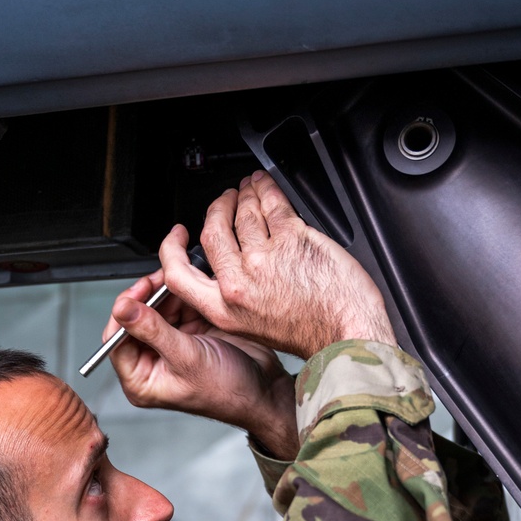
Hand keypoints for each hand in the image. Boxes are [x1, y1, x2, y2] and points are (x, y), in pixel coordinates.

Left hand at [104, 271, 298, 459]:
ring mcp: (172, 346)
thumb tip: (122, 309)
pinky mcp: (191, 332)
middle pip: (137, 319)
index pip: (116, 340)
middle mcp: (153, 363)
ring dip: (169, 291)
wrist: (265, 390)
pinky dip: (186, 293)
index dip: (125, 312)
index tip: (138, 291)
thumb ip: (153, 331)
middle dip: (150, 297)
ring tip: (182, 278)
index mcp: (141, 379)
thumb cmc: (227, 391)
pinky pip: (181, 306)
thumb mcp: (186, 359)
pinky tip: (194, 284)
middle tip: (163, 278)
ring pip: (159, 308)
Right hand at [157, 172, 394, 360]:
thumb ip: (236, 297)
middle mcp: (240, 284)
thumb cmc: (312, 332)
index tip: (180, 235)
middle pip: (214, 231)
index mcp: (225, 309)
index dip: (173, 248)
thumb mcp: (255, 327)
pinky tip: (267, 187)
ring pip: (245, 214)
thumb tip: (229, 264)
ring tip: (250, 189)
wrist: (347, 334)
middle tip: (226, 200)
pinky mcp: (292, 239)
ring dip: (246, 195)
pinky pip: (274, 205)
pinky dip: (268, 189)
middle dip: (218, 208)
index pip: (180, 273)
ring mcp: (264, 259)